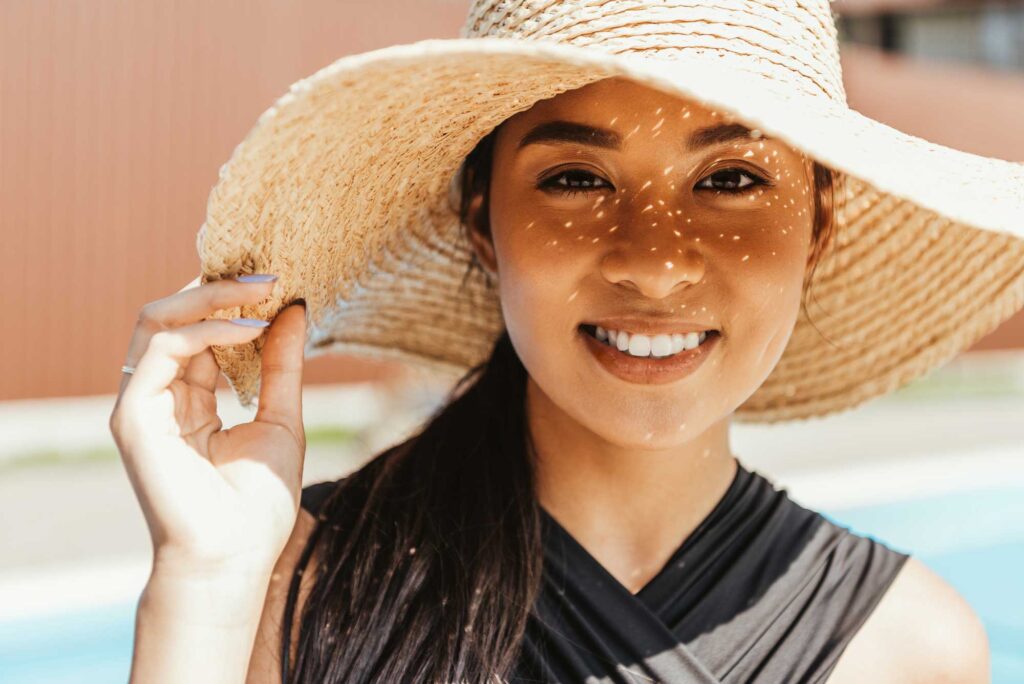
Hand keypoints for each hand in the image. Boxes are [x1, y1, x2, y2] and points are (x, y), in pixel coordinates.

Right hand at [109, 275, 306, 576]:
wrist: (235, 556)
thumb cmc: (257, 501)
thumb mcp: (282, 417)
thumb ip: (281, 364)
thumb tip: (295, 307)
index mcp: (190, 398)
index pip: (199, 329)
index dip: (232, 300)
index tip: (278, 280)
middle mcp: (160, 395)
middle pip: (173, 315)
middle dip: (220, 287)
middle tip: (271, 274)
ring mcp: (142, 404)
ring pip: (158, 320)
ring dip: (212, 297)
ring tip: (263, 290)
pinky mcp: (134, 415)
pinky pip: (162, 349)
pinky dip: (206, 328)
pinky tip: (250, 326)